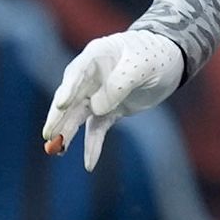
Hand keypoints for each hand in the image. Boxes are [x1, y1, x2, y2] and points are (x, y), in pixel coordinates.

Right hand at [42, 30, 185, 170]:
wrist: (170, 62)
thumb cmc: (155, 55)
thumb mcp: (142, 65)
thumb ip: (121, 83)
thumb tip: (97, 108)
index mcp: (95, 57)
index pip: (76, 74)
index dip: (68, 90)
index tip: (61, 105)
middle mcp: (90, 78)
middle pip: (70, 100)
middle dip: (59, 118)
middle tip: (48, 135)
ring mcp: (97, 96)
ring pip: (77, 117)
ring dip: (67, 134)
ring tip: (55, 151)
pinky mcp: (108, 111)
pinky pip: (96, 130)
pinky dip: (92, 146)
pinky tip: (89, 164)